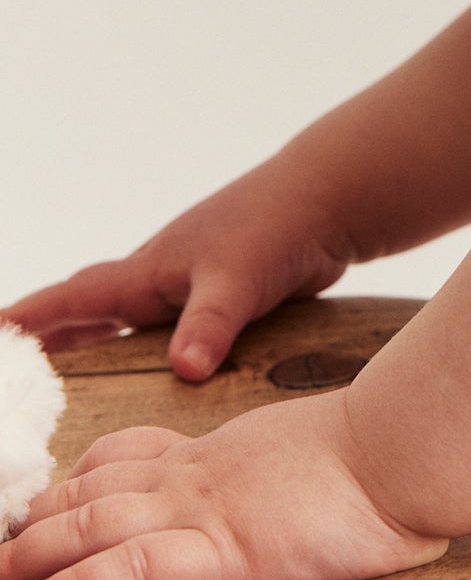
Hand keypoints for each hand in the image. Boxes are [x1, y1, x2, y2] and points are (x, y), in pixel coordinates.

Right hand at [0, 163, 352, 381]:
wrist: (329, 201)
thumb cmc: (277, 226)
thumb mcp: (237, 280)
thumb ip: (209, 325)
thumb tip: (183, 370)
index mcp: (149, 270)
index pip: (73, 299)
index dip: (28, 318)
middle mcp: (162, 276)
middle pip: (91, 310)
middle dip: (50, 338)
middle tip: (17, 370)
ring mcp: (192, 284)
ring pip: (130, 320)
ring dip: (98, 344)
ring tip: (66, 378)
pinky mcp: (224, 295)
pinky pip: (170, 328)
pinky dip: (149, 350)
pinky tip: (156, 372)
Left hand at [0, 390, 448, 579]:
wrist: (407, 445)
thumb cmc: (387, 452)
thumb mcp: (327, 450)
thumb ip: (298, 469)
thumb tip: (317, 487)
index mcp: (226, 452)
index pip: (133, 453)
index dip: (82, 476)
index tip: (51, 492)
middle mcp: (203, 474)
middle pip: (97, 489)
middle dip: (39, 518)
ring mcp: (209, 509)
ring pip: (96, 527)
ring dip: (33, 555)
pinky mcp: (225, 550)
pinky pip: (133, 569)